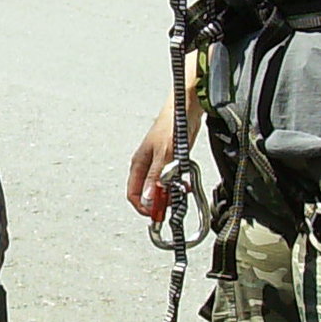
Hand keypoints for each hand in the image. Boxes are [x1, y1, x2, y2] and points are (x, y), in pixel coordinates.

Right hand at [126, 103, 179, 221]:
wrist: (186, 108)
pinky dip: (177, 186)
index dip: (144, 207)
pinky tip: (185, 184)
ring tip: (180, 192)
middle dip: (159, 202)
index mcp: (139, 164)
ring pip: (160, 189)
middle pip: (147, 194)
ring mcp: (159, 165)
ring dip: (170, 194)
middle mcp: (147, 166)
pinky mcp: (171, 162)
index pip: (133, 194)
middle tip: (172, 203)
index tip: (157, 213)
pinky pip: (171, 181)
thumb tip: (149, 199)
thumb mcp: (164, 155)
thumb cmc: (172, 125)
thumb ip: (156, 178)